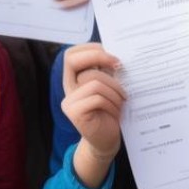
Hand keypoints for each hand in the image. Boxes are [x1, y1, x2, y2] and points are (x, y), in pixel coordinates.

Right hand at [60, 43, 125, 187]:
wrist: (107, 140)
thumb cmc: (110, 110)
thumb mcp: (108, 86)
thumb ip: (105, 70)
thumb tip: (114, 52)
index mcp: (74, 78)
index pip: (71, 54)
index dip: (90, 49)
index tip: (111, 55)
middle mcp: (67, 88)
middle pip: (77, 62)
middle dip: (102, 60)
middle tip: (119, 66)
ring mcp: (69, 101)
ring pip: (93, 81)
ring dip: (114, 89)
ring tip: (121, 100)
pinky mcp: (74, 113)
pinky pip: (97, 98)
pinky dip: (111, 103)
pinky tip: (116, 111)